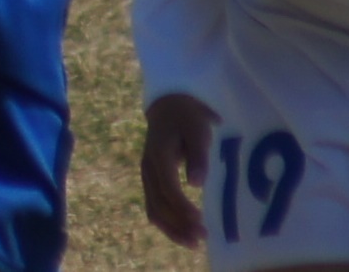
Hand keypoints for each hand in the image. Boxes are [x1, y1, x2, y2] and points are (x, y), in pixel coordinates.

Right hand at [142, 94, 216, 248]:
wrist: (168, 105)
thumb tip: (196, 184)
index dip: (183, 208)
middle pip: (159, 204)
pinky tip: (182, 232)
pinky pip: (153, 207)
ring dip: (173, 229)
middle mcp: (148, 168)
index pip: (168, 188)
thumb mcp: (197, 129)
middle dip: (180, 225)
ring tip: (193, 243)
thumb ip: (198, 155)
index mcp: (158, 154)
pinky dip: (167, 223)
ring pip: (154, 210)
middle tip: (202, 238)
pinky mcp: (150, 180)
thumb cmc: (187, 117)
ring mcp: (147, 175)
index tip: (200, 221)